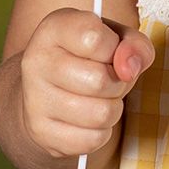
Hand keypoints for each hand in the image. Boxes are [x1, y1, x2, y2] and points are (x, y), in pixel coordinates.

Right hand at [20, 8, 154, 162]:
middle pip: (100, 80)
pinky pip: (92, 140)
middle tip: (109, 78)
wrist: (47, 89)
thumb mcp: (116, 38)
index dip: (114, 46)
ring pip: (100, 114)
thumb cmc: (90, 57)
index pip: (94, 38)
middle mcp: (36, 61)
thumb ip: (134, 45)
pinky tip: (89, 118)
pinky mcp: (40, 133)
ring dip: (112, 108)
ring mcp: (34, 99)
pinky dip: (101, 131)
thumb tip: (129, 67)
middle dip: (118, 82)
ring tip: (101, 97)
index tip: (109, 49)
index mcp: (54, 28)